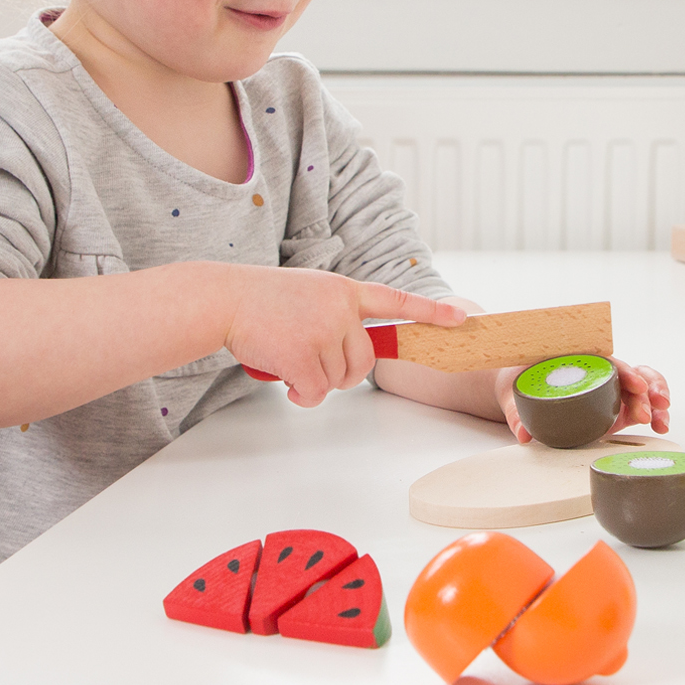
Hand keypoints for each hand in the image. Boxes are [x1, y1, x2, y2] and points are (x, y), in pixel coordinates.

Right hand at [219, 267, 465, 407]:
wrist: (222, 300)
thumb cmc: (259, 301)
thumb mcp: (308, 294)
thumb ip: (335, 316)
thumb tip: (345, 358)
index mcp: (344, 290)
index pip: (396, 301)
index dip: (430, 312)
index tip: (462, 320)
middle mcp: (341, 308)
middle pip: (364, 361)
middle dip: (341, 372)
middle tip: (310, 363)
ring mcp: (324, 331)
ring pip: (340, 380)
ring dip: (315, 381)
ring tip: (287, 358)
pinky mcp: (304, 355)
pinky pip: (315, 392)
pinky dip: (299, 394)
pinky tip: (282, 376)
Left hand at [495, 358, 670, 443]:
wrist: (517, 387)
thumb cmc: (517, 381)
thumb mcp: (514, 396)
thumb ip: (518, 415)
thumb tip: (523, 435)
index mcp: (578, 361)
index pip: (608, 362)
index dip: (625, 371)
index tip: (635, 384)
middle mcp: (598, 374)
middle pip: (632, 373)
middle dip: (649, 390)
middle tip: (652, 411)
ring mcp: (609, 389)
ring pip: (642, 387)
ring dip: (657, 401)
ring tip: (662, 422)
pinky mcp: (615, 405)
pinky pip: (640, 403)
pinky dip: (654, 412)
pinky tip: (660, 426)